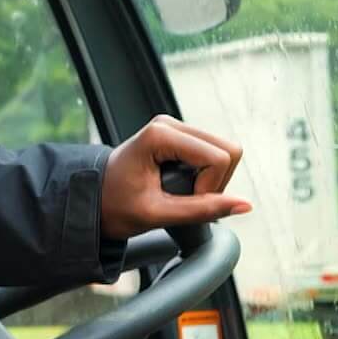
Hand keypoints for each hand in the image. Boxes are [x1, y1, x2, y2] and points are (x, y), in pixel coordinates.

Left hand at [101, 115, 252, 239]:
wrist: (92, 200)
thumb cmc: (114, 205)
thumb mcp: (156, 214)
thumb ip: (201, 210)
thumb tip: (244, 204)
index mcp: (159, 135)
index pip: (218, 157)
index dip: (210, 187)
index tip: (184, 202)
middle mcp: (168, 124)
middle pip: (228, 150)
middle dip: (216, 181)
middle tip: (185, 199)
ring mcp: (174, 128)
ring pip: (225, 151)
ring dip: (211, 179)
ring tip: (180, 194)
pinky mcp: (179, 137)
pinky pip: (213, 154)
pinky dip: (206, 175)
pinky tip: (181, 185)